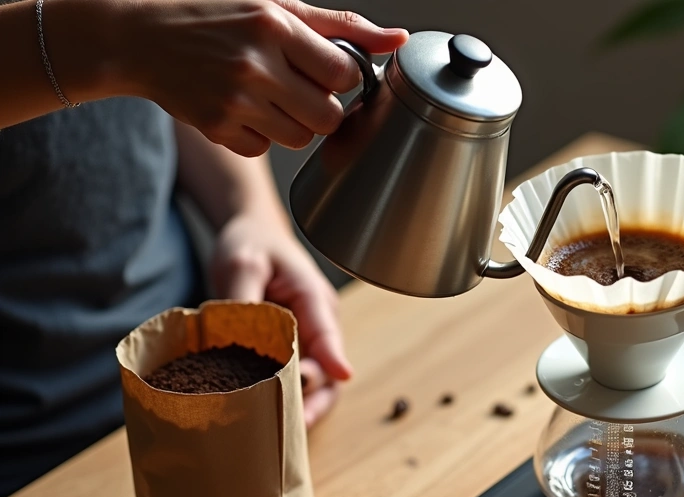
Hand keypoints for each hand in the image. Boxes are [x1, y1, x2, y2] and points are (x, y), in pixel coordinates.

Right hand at [111, 0, 406, 155]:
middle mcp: (255, 64)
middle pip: (328, 117)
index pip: (344, 74)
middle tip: (299, 88)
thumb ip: (342, 26)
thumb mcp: (276, 7)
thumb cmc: (215, 17)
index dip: (343, 78)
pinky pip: (265, 149)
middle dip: (322, 108)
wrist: (138, 38)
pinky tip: (242, 109)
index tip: (328, 71)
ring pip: (300, 139)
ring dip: (295, 124)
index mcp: (274, 26)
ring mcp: (234, 100)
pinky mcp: (217, 128)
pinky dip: (260, 135)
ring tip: (269, 97)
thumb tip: (398, 39)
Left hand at [210, 212, 352, 426]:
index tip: (339, 374)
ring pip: (315, 384)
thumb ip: (244, 298)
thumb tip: (240, 334)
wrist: (250, 236)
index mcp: (313, 297)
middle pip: (328, 369)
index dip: (332, 356)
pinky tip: (262, 418)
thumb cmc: (252, 243)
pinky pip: (292, 382)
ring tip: (279, 431)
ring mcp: (307, 341)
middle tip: (292, 418)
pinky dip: (282, 401)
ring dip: (301, 406)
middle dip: (313, 395)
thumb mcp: (242, 263)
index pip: (327, 330)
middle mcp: (318, 324)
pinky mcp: (290, 352)